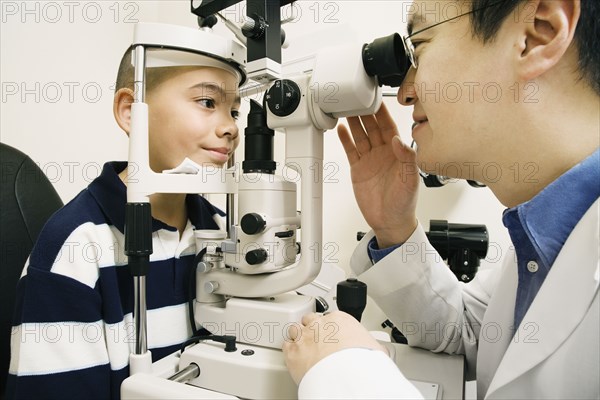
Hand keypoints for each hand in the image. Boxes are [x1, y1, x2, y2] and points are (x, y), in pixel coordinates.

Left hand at [282, 311, 386, 384]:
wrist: (346, 374)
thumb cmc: (361, 360)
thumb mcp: (375, 348)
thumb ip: (371, 344)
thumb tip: (381, 351)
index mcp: (340, 319)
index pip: (331, 317)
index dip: (331, 327)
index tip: (333, 334)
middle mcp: (320, 324)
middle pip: (311, 319)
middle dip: (313, 327)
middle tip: (316, 337)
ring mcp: (304, 336)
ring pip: (295, 329)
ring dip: (298, 336)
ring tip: (302, 344)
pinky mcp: (292, 351)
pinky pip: (286, 344)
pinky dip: (289, 349)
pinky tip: (293, 353)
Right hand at [338, 102, 418, 247]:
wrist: (390, 222)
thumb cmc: (404, 203)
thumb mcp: (410, 180)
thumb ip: (406, 158)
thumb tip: (398, 140)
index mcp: (398, 152)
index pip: (388, 125)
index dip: (381, 111)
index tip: (374, 98)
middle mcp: (383, 152)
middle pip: (372, 126)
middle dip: (364, 111)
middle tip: (355, 97)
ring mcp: (370, 159)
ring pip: (360, 134)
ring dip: (353, 121)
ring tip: (345, 108)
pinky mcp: (358, 168)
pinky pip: (350, 150)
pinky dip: (345, 139)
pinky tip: (340, 129)